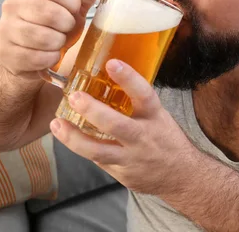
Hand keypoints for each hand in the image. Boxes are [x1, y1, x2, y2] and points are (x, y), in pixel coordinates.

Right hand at [0, 0, 100, 77]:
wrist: (30, 56)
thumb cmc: (52, 27)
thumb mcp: (70, 9)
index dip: (72, 2)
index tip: (75, 11)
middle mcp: (13, 4)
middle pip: (48, 12)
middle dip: (66, 24)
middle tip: (67, 29)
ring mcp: (5, 28)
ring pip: (40, 36)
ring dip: (58, 43)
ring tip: (58, 42)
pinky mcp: (5, 52)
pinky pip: (34, 57)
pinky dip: (49, 58)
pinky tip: (50, 55)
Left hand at [49, 59, 197, 194]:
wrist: (182, 175)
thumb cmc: (166, 139)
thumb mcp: (159, 116)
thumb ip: (136, 103)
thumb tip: (106, 78)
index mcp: (155, 117)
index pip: (144, 94)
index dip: (128, 78)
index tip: (112, 63)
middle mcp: (143, 137)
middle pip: (116, 125)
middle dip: (92, 111)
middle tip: (73, 96)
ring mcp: (131, 158)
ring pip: (99, 151)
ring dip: (74, 138)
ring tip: (57, 124)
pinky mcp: (121, 173)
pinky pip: (97, 160)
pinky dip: (80, 147)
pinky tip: (65, 136)